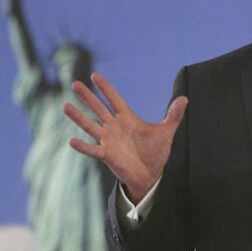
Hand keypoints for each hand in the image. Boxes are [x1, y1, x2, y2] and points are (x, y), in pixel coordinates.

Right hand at [63, 72, 187, 203]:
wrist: (151, 175)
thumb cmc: (156, 152)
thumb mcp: (166, 132)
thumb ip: (173, 115)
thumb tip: (185, 98)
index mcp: (127, 118)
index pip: (114, 99)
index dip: (105, 88)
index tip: (95, 75)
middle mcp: (115, 127)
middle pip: (98, 108)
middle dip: (87, 96)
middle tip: (74, 83)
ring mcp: (109, 140)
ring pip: (90, 126)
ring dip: (78, 117)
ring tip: (65, 106)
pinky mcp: (107, 155)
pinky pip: (92, 150)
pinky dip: (82, 146)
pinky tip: (71, 140)